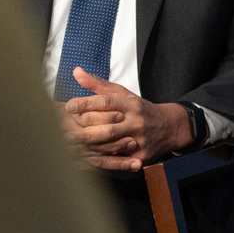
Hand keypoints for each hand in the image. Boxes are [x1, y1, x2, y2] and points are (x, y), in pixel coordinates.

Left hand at [61, 66, 193, 170]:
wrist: (170, 126)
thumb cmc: (141, 110)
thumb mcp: (123, 93)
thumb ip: (98, 85)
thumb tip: (76, 72)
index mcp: (130, 104)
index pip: (106, 102)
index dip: (86, 104)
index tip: (68, 106)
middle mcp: (136, 121)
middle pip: (106, 126)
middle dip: (84, 129)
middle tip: (63, 130)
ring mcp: (139, 139)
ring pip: (111, 144)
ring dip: (89, 145)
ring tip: (70, 144)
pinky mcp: (140, 156)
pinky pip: (118, 159)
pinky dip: (101, 159)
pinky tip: (85, 159)